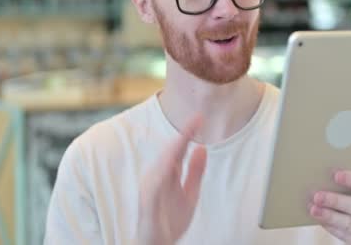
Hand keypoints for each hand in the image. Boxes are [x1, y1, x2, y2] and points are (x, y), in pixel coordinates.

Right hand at [139, 115, 206, 244]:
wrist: (158, 244)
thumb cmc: (170, 219)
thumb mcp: (190, 193)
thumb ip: (195, 171)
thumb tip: (202, 147)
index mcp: (168, 173)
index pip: (179, 149)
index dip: (189, 133)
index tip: (199, 118)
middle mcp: (158, 177)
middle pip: (171, 152)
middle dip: (182, 136)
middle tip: (196, 120)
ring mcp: (152, 189)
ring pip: (162, 165)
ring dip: (173, 149)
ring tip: (185, 135)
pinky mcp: (148, 203)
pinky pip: (155, 187)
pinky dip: (162, 174)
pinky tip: (172, 163)